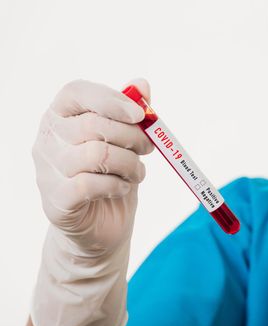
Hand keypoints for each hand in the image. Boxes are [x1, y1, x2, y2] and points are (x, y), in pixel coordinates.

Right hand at [33, 78, 153, 250]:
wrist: (102, 224)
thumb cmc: (112, 175)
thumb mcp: (126, 142)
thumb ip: (132, 114)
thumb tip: (142, 85)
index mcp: (61, 116)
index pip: (76, 92)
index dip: (111, 99)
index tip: (140, 114)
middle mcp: (47, 139)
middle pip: (92, 124)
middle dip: (131, 136)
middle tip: (148, 147)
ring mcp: (47, 171)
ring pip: (96, 155)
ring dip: (129, 163)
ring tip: (137, 172)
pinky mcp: (56, 201)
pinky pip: (89, 184)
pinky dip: (116, 185)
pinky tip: (122, 187)